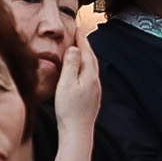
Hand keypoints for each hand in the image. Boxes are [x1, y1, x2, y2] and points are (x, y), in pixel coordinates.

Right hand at [53, 30, 101, 144]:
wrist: (77, 132)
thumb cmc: (69, 109)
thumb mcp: (66, 83)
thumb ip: (71, 64)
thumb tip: (75, 48)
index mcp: (89, 75)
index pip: (86, 52)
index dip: (82, 39)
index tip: (78, 28)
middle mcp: (95, 81)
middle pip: (91, 58)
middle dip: (86, 45)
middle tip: (80, 34)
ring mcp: (95, 90)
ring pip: (92, 68)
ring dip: (87, 56)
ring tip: (80, 49)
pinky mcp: (92, 98)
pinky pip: (90, 76)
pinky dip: (86, 67)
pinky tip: (81, 71)